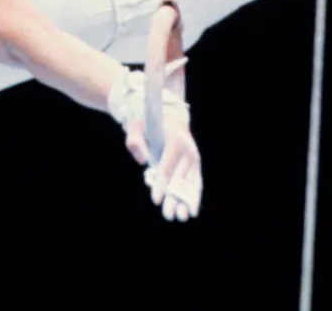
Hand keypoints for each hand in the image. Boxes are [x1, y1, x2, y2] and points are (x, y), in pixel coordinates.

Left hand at [109, 65, 203, 221]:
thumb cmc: (150, 121)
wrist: (170, 114)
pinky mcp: (196, 163)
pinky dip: (195, 195)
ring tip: (181, 216)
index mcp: (174, 139)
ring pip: (190, 183)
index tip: (156, 199)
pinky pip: (196, 181)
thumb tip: (142, 161)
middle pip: (179, 178)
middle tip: (167, 214)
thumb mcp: (136, 124)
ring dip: (185, 201)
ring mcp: (193, 157)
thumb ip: (134, 140)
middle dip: (173, 198)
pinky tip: (191, 210)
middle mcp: (187, 149)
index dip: (161, 184)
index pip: (166, 166)